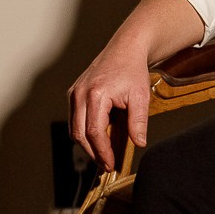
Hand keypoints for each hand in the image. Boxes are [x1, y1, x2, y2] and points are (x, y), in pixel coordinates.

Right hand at [69, 40, 150, 172]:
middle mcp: (80, 93)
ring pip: (74, 128)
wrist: (126, 49)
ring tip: (103, 154)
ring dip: (87, 144)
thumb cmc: (133, 70)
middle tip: (106, 164)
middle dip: (92, 152)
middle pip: (79, 133)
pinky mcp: (74, 93)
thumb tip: (139, 143)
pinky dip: (84, 132)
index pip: (94, 132)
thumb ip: (138, 122)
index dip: (102, 152)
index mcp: (96, 94)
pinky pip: (74, 119)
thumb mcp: (140, 97)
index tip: (110, 164)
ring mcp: (74, 92)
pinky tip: (98, 138)